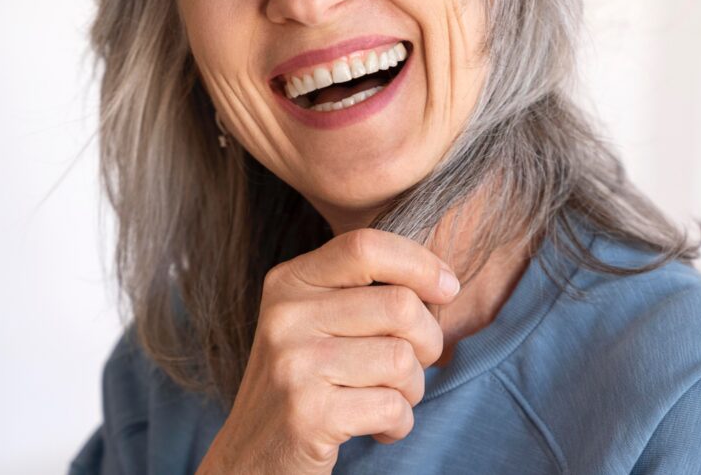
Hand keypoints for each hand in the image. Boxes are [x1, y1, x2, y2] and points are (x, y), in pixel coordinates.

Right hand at [195, 228, 461, 474]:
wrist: (252, 457)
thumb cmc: (307, 382)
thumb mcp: (318, 321)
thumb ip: (365, 291)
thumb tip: (444, 281)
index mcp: (290, 282)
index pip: (367, 246)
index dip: (420, 263)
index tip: (447, 289)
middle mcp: (285, 316)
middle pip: (400, 306)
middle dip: (428, 341)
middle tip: (414, 365)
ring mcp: (293, 365)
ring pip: (402, 359)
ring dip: (412, 389)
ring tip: (389, 399)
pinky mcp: (307, 414)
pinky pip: (392, 407)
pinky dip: (399, 423)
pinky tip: (378, 428)